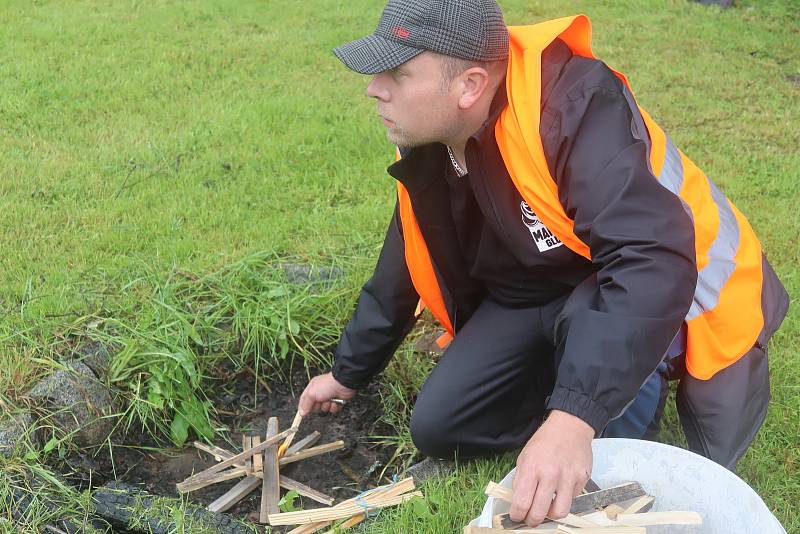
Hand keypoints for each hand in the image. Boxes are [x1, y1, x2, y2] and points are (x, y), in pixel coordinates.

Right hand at [298, 372, 356, 415]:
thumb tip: (301, 413)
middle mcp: (320, 393)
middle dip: (318, 405)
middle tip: (321, 400)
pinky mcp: (336, 401)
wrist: (343, 384)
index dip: (303, 407)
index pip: (304, 399)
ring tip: (330, 399)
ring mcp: (329, 397)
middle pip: (315, 407)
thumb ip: (306, 404)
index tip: (302, 414)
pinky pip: (333, 409)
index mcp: (313, 388)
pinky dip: (335, 406)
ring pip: (324, 409)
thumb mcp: (312, 393)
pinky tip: (336, 401)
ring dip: (327, 405)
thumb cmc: (327, 385)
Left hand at [509, 410, 593, 526]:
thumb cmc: (544, 442)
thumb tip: (518, 503)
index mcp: (531, 468)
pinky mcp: (582, 480)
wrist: (570, 427)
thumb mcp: (524, 456)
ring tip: (547, 507)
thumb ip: (521, 480)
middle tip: (530, 518)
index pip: (522, 503)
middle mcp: (550, 475)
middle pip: (540, 513)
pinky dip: (564, 499)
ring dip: (551, 514)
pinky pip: (572, 500)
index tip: (516, 517)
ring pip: (560, 513)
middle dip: (532, 521)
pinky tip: (560, 490)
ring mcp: (568, 478)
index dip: (517, 515)